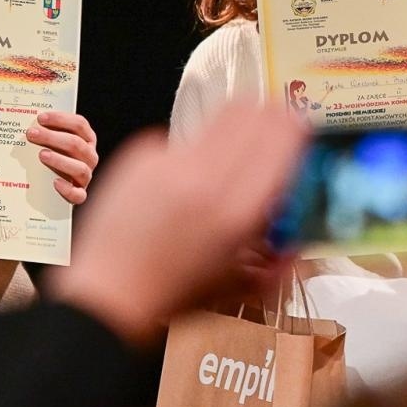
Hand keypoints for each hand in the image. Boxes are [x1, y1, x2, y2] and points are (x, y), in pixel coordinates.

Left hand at [27, 110, 98, 204]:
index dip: (61, 119)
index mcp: (86, 139)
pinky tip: (55, 182)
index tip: (40, 118)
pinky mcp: (79, 194)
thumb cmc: (53, 155)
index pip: (79, 124)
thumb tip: (28, 124)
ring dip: (59, 160)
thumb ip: (46, 131)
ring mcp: (86, 176)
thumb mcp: (52, 141)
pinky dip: (67, 189)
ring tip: (41, 155)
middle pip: (76, 144)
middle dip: (52, 137)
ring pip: (79, 168)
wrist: (54, 185)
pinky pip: (78, 194)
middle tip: (32, 134)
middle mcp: (89, 156)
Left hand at [48, 102, 307, 346]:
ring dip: (232, 135)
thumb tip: (300, 229)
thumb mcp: (241, 284)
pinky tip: (182, 187)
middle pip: (252, 111)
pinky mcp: (140, 155)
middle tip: (270, 135)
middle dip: (268, 119)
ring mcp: (169, 162)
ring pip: (219, 119)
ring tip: (225, 166)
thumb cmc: (170, 295)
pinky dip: (193, 155)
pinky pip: (183, 140)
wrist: (106, 294)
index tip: (298, 134)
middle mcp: (204, 177)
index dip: (296, 129)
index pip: (283, 135)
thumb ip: (281, 256)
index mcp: (237, 211)